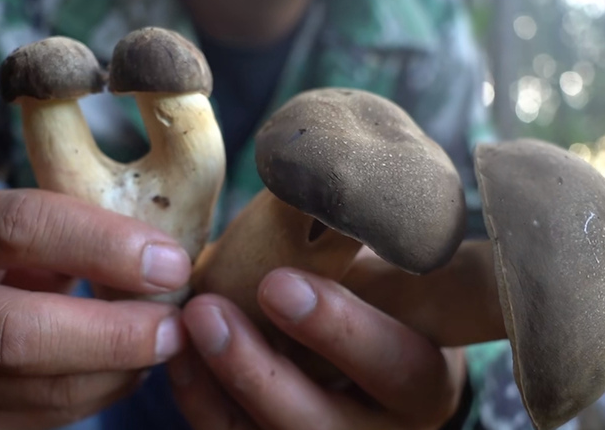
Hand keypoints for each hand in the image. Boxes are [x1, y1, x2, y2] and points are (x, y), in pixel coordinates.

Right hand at [0, 189, 189, 429]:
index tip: (171, 263)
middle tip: (177, 326)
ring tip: (164, 343)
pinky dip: (98, 391)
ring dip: (120, 369)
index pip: (21, 228)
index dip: (106, 246)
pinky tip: (127, 366)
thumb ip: (61, 234)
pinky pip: (41, 417)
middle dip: (118, 334)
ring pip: (39, 392)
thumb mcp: (3, 222)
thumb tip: (151, 261)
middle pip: (22, 335)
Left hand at [168, 267, 465, 429]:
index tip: (278, 281)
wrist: (380, 360)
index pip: (396, 364)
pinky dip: (202, 401)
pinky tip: (181, 356)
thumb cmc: (386, 308)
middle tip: (208, 310)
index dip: (339, 330)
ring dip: (220, 384)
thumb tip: (297, 198)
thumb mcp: (392, 284)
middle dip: (260, 369)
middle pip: (324, 422)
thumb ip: (360, 264)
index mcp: (423, 381)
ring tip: (186, 327)